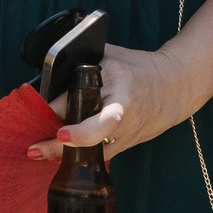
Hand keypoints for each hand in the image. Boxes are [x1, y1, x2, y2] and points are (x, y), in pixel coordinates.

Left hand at [30, 43, 198, 161]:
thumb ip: (81, 61)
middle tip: (37, 145)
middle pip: (95, 125)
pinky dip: (79, 158)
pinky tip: (56, 158)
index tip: (39, 107)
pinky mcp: (128, 143)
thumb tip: (48, 73)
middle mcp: (121, 104)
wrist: (176, 85)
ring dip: (65, 154)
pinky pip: (100, 155)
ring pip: (96, 147)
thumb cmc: (137, 67)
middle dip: (66, 137)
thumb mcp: (109, 54)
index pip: (82, 90)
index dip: (57, 102)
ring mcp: (126, 127)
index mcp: (114, 76)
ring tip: (37, 153)